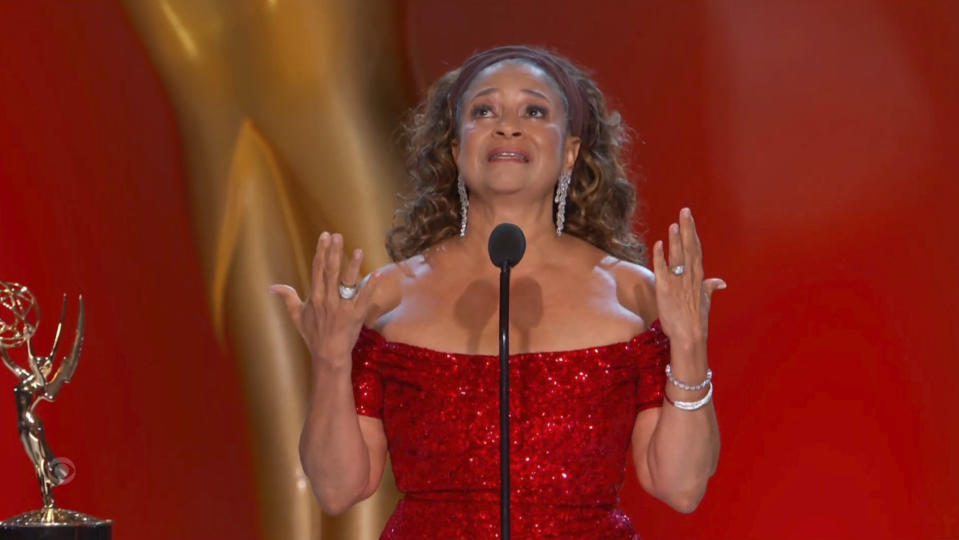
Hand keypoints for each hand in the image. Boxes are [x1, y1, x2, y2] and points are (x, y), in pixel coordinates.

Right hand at [269, 232, 380, 367]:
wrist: (328, 355)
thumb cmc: (313, 335)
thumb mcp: (297, 315)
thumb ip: (287, 298)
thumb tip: (272, 287)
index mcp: (315, 297)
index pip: (317, 269)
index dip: (321, 251)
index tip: (324, 236)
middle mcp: (327, 299)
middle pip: (331, 271)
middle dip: (334, 252)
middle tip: (337, 236)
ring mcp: (342, 307)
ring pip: (348, 283)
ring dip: (353, 267)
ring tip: (358, 251)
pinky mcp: (356, 315)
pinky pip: (364, 299)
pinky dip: (371, 287)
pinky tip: (377, 275)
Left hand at [652, 208, 725, 345]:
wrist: (689, 336)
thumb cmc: (695, 320)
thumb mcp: (705, 301)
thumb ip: (710, 288)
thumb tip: (720, 282)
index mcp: (698, 277)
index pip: (696, 250)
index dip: (692, 233)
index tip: (689, 218)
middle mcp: (690, 277)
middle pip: (689, 248)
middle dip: (687, 229)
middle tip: (684, 211)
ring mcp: (678, 282)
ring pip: (677, 256)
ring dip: (675, 240)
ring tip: (673, 224)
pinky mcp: (665, 289)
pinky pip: (662, 269)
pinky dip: (659, 257)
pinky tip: (657, 244)